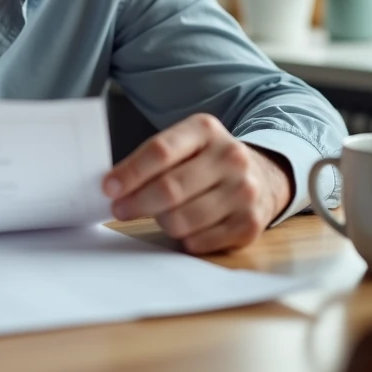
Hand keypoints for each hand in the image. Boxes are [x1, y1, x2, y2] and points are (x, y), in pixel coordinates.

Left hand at [103, 114, 292, 253]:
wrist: (262, 175)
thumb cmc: (207, 161)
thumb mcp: (185, 143)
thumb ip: (151, 158)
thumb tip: (113, 186)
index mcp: (207, 130)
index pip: (160, 151)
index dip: (130, 172)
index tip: (108, 188)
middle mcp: (230, 157)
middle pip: (169, 188)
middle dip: (136, 203)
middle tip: (119, 208)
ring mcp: (244, 191)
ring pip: (181, 220)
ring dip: (161, 221)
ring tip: (161, 214)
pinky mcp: (249, 224)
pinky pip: (199, 242)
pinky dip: (184, 238)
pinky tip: (186, 227)